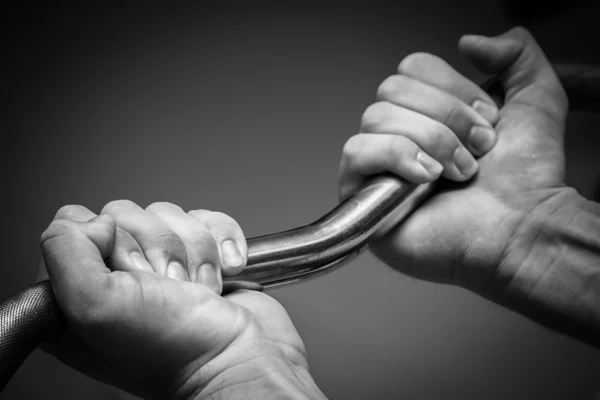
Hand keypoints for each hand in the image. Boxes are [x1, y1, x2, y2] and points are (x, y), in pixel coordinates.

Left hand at [38, 201, 322, 398]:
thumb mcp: (94, 307)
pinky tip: (226, 271)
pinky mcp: (200, 255)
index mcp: (76, 292)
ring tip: (199, 290)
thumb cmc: (173, 350)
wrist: (240, 359)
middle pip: (127, 214)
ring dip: (195, 251)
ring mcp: (161, 264)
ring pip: (170, 214)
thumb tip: (93, 220)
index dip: (108, 240)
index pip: (77, 223)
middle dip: (159, 249)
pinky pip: (207, 218)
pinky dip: (222, 240)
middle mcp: (116, 277)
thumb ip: (65, 251)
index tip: (128, 276)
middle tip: (168, 288)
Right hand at [339, 26, 572, 291]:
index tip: (487, 120)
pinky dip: (396, 157)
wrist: (522, 230)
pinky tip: (426, 179)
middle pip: (391, 89)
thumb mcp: (536, 99)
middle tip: (477, 150)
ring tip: (458, 173)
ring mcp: (378, 166)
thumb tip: (468, 41)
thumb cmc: (527, 178)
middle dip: (444, 117)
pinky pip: (356, 152)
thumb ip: (515, 55)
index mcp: (429, 113)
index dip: (451, 87)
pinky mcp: (362, 195)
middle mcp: (400, 135)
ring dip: (429, 141)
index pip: (411, 68)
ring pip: (376, 117)